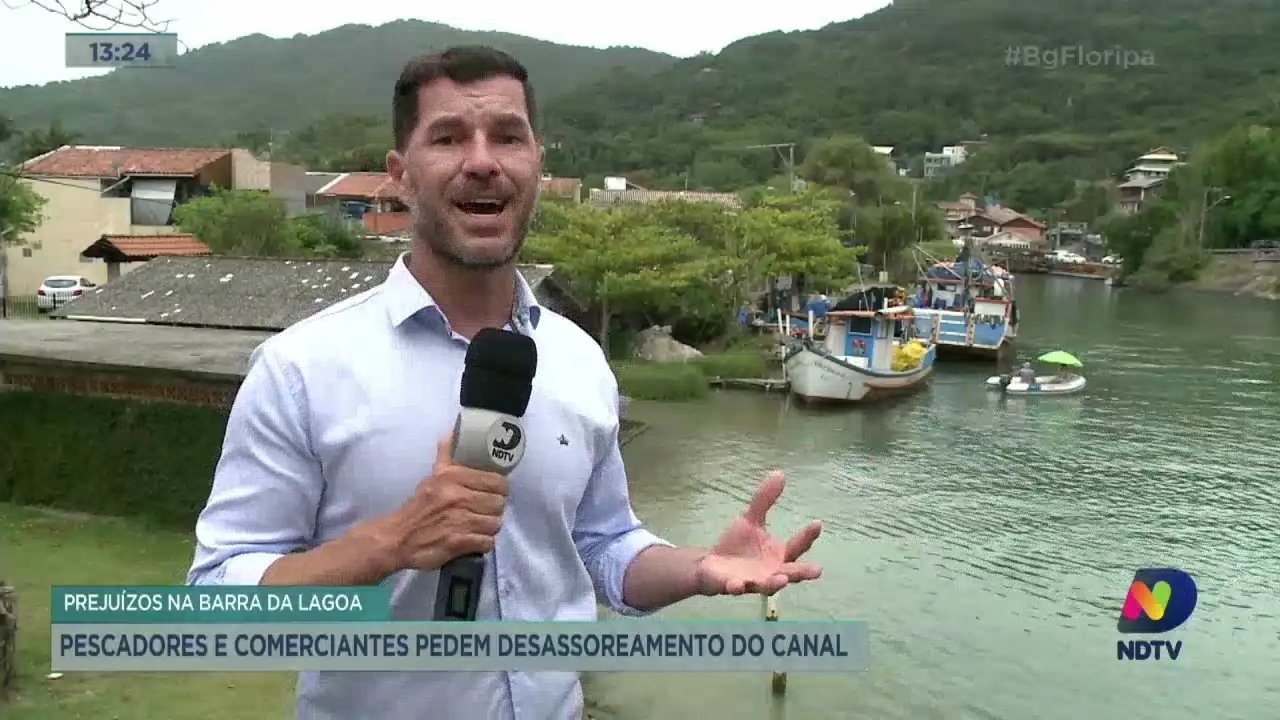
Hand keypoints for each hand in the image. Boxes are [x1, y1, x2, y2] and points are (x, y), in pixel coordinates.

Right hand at [375, 432, 508, 572]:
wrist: (397, 538)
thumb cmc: (418, 506)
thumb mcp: (432, 476)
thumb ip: (446, 456)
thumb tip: (452, 432)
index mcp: (452, 477)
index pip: (496, 481)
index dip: (499, 488)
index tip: (494, 492)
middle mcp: (457, 496)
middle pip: (498, 503)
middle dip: (494, 509)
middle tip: (484, 510)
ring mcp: (459, 520)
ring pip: (495, 523)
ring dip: (489, 527)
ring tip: (479, 525)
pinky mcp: (458, 542)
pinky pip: (487, 542)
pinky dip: (483, 543)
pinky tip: (474, 539)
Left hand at [695, 471, 821, 595]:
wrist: (711, 565)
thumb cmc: (737, 545)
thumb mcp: (750, 519)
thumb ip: (764, 500)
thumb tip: (780, 472)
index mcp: (778, 556)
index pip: (797, 546)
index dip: (808, 536)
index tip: (817, 522)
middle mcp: (770, 572)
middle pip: (790, 573)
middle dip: (802, 573)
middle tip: (818, 570)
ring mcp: (752, 582)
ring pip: (766, 586)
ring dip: (774, 584)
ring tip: (782, 579)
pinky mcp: (731, 586)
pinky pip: (735, 588)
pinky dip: (736, 587)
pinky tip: (736, 584)